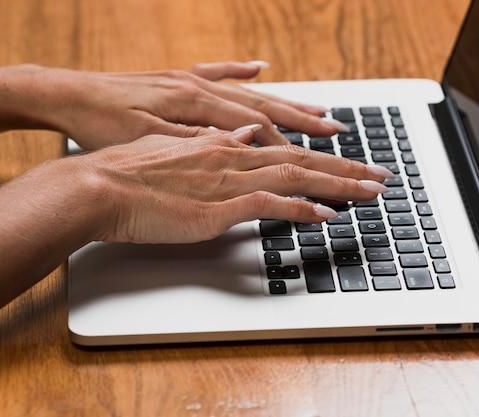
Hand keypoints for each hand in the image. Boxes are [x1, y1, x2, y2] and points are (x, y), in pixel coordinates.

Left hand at [35, 62, 347, 148]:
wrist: (67, 97)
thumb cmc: (102, 125)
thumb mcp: (147, 143)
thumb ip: (198, 144)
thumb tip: (244, 142)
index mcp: (196, 106)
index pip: (258, 131)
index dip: (291, 149)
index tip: (317, 166)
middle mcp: (201, 89)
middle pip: (267, 108)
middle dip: (307, 125)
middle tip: (341, 135)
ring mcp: (191, 82)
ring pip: (251, 94)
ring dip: (288, 104)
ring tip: (320, 111)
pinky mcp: (179, 80)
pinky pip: (219, 74)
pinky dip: (243, 73)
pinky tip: (261, 68)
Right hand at [82, 126, 391, 243]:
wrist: (98, 186)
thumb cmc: (129, 172)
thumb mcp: (177, 152)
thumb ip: (211, 146)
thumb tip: (240, 140)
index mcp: (223, 144)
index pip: (285, 145)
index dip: (320, 153)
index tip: (346, 158)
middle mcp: (234, 155)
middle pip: (303, 157)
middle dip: (346, 167)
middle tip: (380, 174)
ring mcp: (228, 180)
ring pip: (297, 175)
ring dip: (338, 184)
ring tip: (371, 192)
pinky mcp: (218, 207)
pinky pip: (271, 204)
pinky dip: (302, 210)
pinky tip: (327, 216)